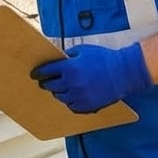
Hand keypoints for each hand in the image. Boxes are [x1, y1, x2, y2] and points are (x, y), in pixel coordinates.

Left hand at [31, 42, 152, 112]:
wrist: (123, 72)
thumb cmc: (105, 59)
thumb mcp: (84, 50)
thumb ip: (69, 55)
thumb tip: (58, 59)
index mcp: (69, 68)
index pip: (46, 72)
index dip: (38, 73)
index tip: (34, 74)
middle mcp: (72, 84)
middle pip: (50, 86)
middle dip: (46, 83)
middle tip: (46, 81)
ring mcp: (79, 96)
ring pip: (60, 97)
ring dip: (58, 92)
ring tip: (61, 88)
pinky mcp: (87, 106)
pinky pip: (72, 106)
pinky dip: (70, 101)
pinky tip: (72, 96)